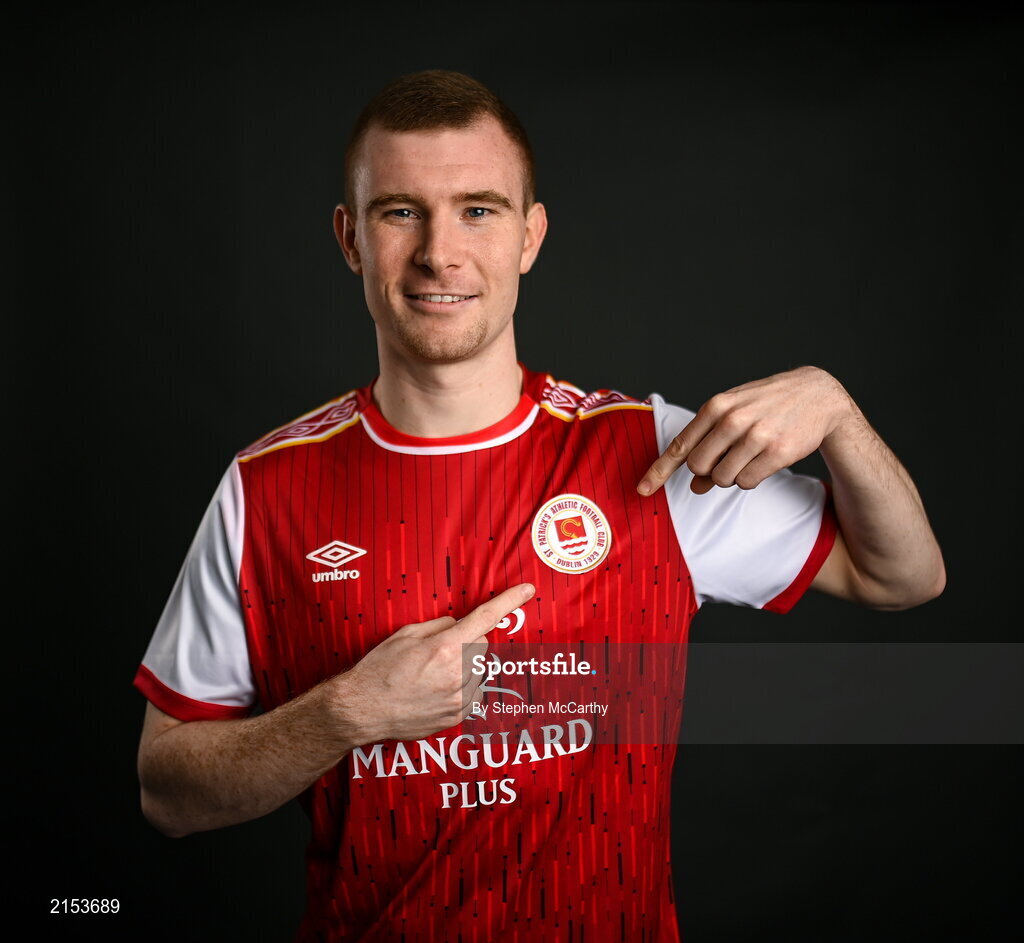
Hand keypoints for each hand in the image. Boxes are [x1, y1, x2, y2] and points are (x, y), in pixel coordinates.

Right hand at [331, 583, 535, 744]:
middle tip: (438, 652)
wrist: (363, 710)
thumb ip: (439, 626)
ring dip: (464, 666)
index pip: (485, 617)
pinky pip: (473, 691)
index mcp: (445, 647)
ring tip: (432, 676)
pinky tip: (436, 690)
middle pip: (482, 645)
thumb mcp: (405, 635)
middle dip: (467, 642)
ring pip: (479, 669)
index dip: (509, 601)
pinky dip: (461, 686)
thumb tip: (460, 625)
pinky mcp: (458, 715)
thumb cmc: (379, 669)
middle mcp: (458, 672)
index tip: (527, 590)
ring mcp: (460, 697)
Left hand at [638, 366, 856, 495]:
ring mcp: (756, 436)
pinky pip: (747, 483)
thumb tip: (696, 485)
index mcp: (716, 406)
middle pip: (698, 468)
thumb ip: (710, 443)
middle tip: (727, 459)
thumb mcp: (734, 412)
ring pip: (722, 479)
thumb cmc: (767, 404)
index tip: (642, 490)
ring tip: (749, 455)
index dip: (658, 471)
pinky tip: (764, 460)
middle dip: (707, 472)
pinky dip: (750, 478)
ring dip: (731, 475)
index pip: (680, 446)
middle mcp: (733, 420)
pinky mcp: (777, 453)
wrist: (818, 394)